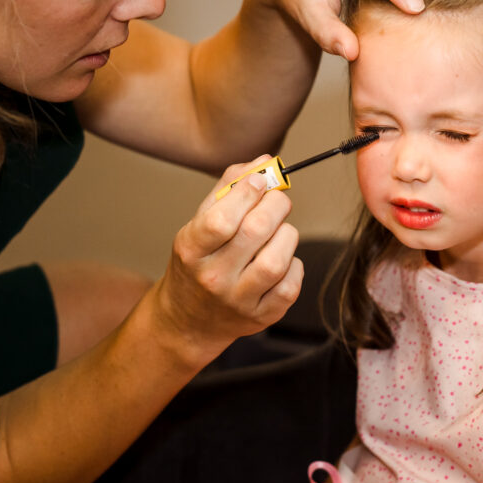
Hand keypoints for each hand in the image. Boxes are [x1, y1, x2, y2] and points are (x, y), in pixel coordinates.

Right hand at [154, 157, 302, 365]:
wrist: (188, 320)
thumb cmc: (198, 263)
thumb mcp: (199, 224)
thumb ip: (229, 189)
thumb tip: (264, 162)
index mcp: (191, 249)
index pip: (222, 219)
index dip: (248, 192)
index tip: (261, 180)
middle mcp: (213, 277)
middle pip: (256, 232)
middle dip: (276, 205)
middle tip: (278, 200)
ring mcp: (238, 301)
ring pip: (277, 260)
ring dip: (287, 235)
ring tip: (280, 230)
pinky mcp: (261, 317)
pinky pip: (291, 285)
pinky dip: (294, 265)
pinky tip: (282, 259)